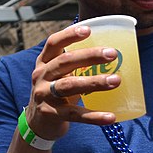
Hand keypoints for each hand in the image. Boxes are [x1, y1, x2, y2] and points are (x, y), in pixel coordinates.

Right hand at [27, 24, 118, 139]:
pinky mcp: (50, 114)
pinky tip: (111, 117)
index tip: (88, 30)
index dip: (69, 35)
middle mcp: (41, 76)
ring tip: (116, 80)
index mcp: (44, 62)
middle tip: (112, 54)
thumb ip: (74, 65)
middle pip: (64, 62)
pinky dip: (94, 116)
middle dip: (89, 56)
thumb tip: (108, 52)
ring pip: (69, 86)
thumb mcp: (58, 75)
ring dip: (94, 82)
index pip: (53, 43)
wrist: (37, 122)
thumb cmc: (55, 93)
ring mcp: (44, 95)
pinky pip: (74, 114)